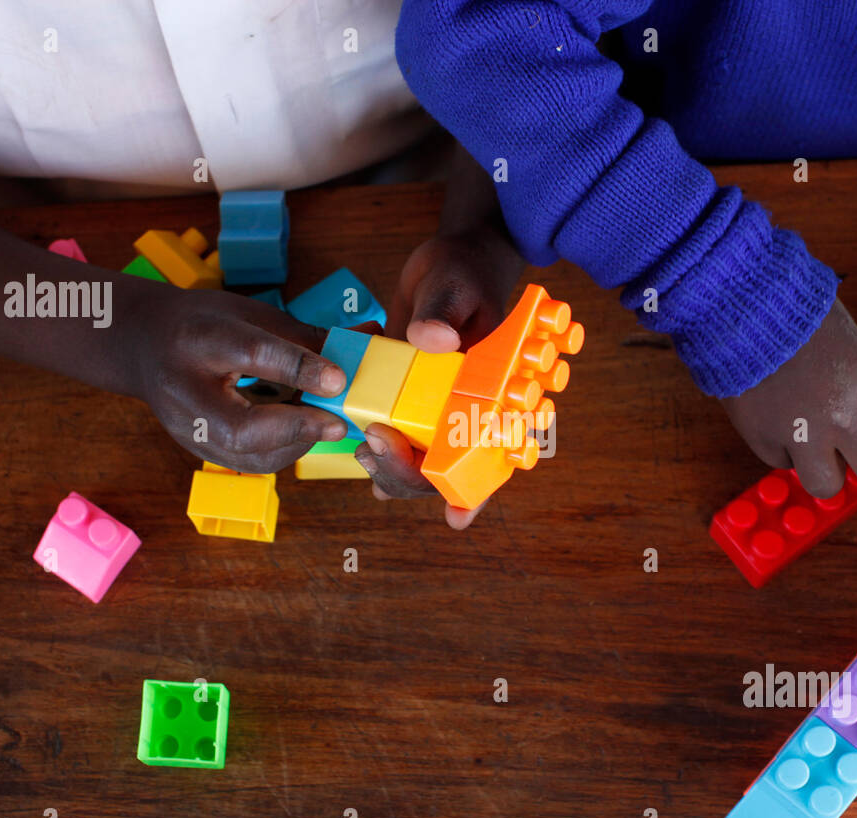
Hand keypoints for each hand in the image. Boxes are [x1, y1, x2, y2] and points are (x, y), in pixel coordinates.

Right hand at [131, 286, 349, 473]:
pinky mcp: (200, 451)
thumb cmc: (205, 325)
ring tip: (323, 423)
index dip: (300, 367)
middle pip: (243, 429)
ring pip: (249, 456)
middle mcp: (185, 392)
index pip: (252, 354)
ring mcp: (188, 430)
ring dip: (296, 443)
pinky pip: (251, 460)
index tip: (340, 378)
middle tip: (338, 423)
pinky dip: (284, 448)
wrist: (144, 345)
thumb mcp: (251, 315)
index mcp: (198, 339)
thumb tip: (370, 339)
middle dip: (297, 429)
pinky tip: (301, 429)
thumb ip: (306, 336)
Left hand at [356, 229, 524, 527]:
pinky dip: (381, 448)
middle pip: (445, 467)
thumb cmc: (466, 271)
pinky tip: (362, 453)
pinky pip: (399, 433)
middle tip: (375, 446)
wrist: (450, 260)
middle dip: (410, 472)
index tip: (455, 516)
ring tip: (364, 452)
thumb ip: (442, 314)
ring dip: (391, 466)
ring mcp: (438, 408)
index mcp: (495, 393)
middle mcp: (468, 409)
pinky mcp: (411, 397)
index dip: (476, 491)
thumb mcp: (454, 286)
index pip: (492, 455)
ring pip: (419, 459)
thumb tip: (430, 340)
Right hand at [721, 298, 856, 503]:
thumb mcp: (849, 338)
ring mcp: (800, 432)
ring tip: (821, 457)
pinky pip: (782, 462)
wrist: (736, 307)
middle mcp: (841, 414)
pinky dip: (783, 449)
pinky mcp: (762, 439)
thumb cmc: (796, 312)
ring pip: (827, 486)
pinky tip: (777, 422)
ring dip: (828, 474)